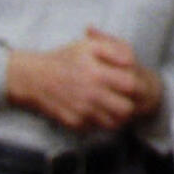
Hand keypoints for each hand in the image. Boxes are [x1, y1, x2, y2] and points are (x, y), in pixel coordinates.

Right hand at [7, 27, 161, 131]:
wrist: (34, 78)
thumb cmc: (65, 58)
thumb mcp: (90, 46)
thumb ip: (115, 49)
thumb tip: (132, 61)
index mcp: (97, 74)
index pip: (132, 85)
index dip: (138, 84)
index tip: (134, 80)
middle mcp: (91, 96)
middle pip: (126, 109)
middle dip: (131, 103)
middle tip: (127, 96)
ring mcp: (82, 113)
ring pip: (114, 123)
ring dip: (118, 114)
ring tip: (115, 103)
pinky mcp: (75, 124)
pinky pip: (97, 127)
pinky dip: (101, 120)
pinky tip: (99, 108)